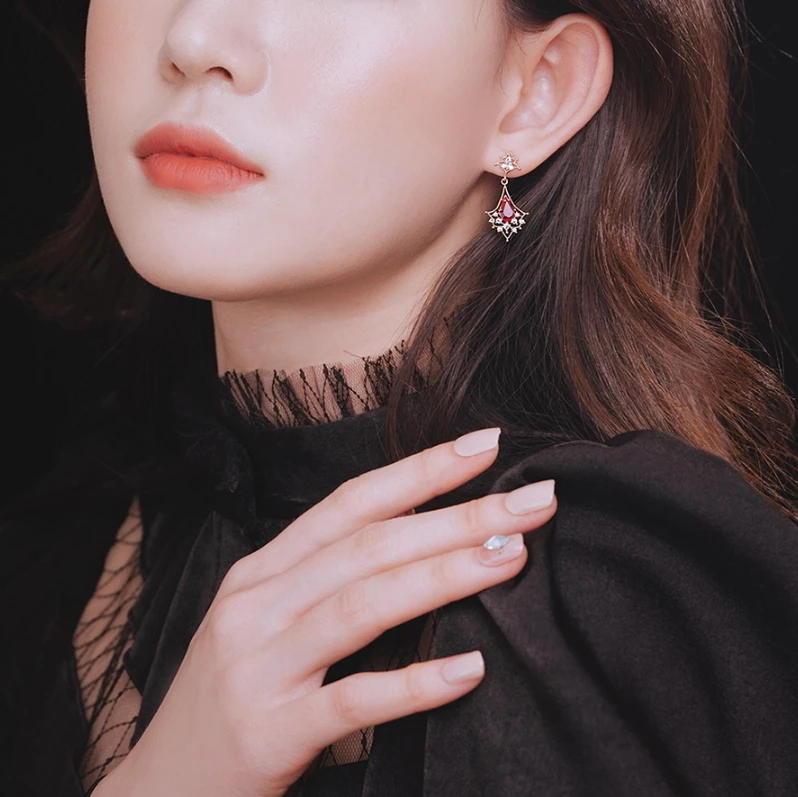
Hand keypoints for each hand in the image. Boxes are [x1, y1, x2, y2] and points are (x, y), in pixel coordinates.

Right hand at [96, 427, 555, 796]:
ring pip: (363, 604)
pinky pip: (353, 701)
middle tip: (533, 500)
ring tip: (512, 557)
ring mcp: (261, 665)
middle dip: (457, 515)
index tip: (485, 444)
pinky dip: (414, 682)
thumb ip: (327, 582)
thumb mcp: (268, 620)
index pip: (351, 502)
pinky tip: (470, 669)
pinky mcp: (269, 731)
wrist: (163, 786)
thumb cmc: (234, 692)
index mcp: (263, 571)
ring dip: (444, 575)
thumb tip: (423, 545)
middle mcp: (258, 604)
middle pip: (370, 544)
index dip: (420, 470)